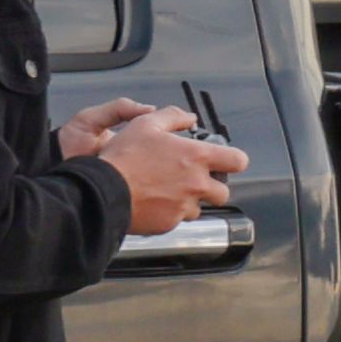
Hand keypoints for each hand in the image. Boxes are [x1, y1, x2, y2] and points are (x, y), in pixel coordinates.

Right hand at [68, 100, 247, 236]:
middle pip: (222, 192)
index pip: (238, 161)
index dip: (233, 160)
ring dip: (189, 201)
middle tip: (192, 180)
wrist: (102, 192)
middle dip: (212, 187)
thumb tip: (190, 118)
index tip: (224, 161)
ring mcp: (183, 206)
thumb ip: (173, 117)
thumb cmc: (124, 157)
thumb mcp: (146, 124)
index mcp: (197, 157)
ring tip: (167, 191)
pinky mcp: (168, 224)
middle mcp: (196, 184)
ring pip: (198, 208)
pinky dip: (169, 213)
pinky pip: (176, 220)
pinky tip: (153, 203)